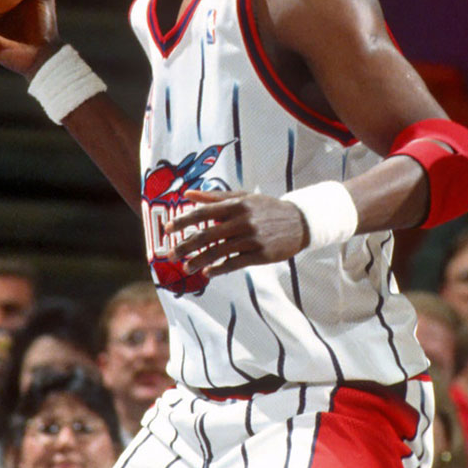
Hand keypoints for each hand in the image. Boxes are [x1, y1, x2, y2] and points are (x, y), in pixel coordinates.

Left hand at [166, 190, 307, 276]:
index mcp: (237, 204)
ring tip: (187, 267)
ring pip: (218, 252)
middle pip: (207, 235)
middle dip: (186, 245)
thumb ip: (215, 197)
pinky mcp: (260, 254)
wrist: (300, 221)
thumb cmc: (267, 208)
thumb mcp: (243, 198)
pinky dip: (219, 269)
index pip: (203, 212)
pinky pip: (234, 264)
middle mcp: (243, 220)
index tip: (167, 229)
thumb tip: (188, 194)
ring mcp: (252, 238)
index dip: (183, 221)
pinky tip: (208, 273)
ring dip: (199, 261)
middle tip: (171, 253)